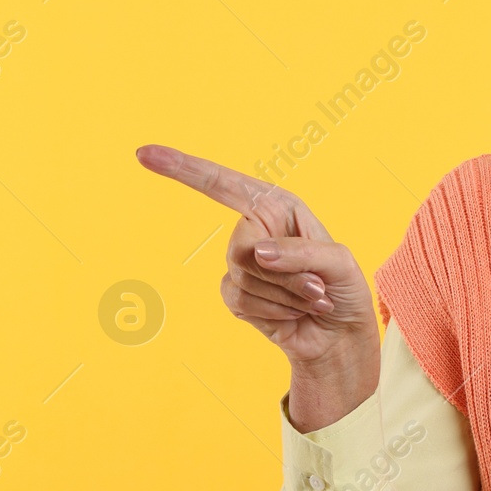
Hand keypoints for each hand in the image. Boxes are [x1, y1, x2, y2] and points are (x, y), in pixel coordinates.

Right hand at [134, 143, 378, 366]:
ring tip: (310, 300)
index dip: (183, 168)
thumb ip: (300, 254)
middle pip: (240, 248)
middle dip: (281, 276)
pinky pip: (239, 301)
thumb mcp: (339, 263)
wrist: (339, 337)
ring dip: (283, 296)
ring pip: (241, 278)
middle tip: (315, 288)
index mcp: (278, 205)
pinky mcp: (236, 293)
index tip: (145, 154)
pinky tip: (291, 314)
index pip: (223, 183)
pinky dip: (271, 312)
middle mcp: (257, 228)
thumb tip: (256, 253)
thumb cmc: (345, 290)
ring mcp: (243, 262)